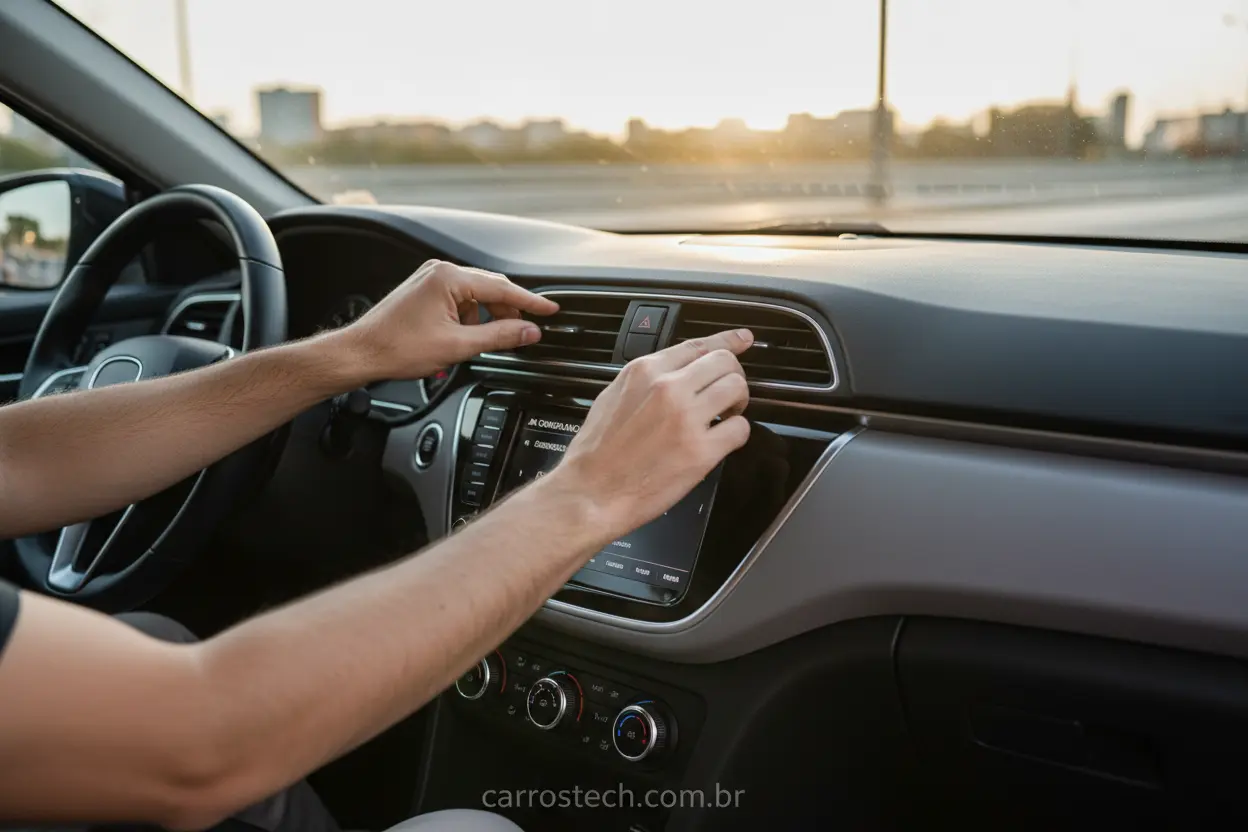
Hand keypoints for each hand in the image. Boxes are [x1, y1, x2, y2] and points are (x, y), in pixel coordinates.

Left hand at [339, 260, 558, 380]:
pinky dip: (469, 318)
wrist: (362, 353)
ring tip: (487, 342)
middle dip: (508, 311)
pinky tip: (467, 338)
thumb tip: (528, 332)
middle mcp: (439, 271)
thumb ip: (499, 336)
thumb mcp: (458, 346)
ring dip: (486, 318)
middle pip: (489, 288)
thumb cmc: (398, 348)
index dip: (530, 301)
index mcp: (449, 278)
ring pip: (474, 296)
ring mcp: (430, 280)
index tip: (550, 310)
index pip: (502, 287)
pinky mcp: (424, 292)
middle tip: (525, 332)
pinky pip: (458, 300)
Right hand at [552, 329, 754, 539]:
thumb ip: (645, 380)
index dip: (727, 341)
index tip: (742, 340)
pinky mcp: (701, 451)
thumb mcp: (612, 397)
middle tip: (728, 394)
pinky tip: (721, 441)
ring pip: (737, 388)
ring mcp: (686, 418)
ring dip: (738, 402)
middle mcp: (668, 388)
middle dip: (733, 375)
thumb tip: (673, 374)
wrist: (591, 492)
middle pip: (725, 362)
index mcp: (645, 372)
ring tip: (726, 416)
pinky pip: (740, 429)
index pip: (698, 345)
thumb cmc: (597, 452)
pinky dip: (736, 433)